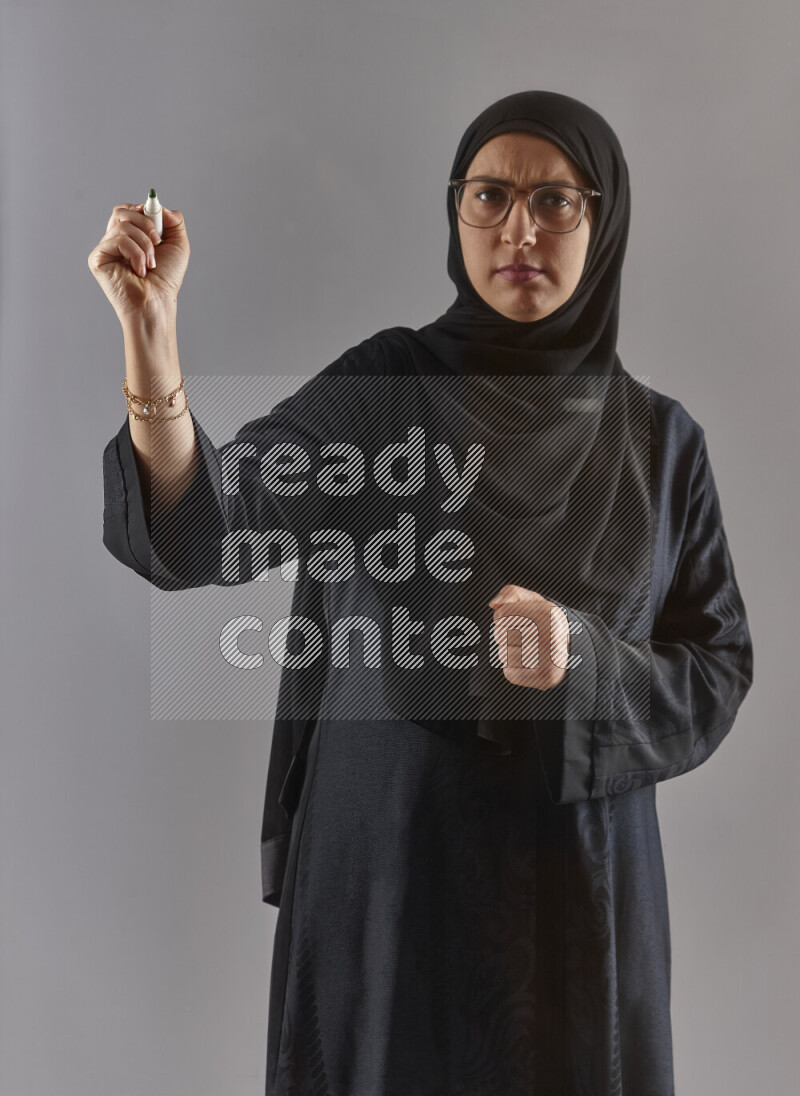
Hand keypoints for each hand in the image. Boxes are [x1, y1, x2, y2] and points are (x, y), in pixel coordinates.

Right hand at [88, 203, 189, 322]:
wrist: (157, 302)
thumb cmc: (166, 279)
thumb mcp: (179, 245)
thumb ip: (173, 220)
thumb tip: (157, 204)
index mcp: (131, 236)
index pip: (130, 210)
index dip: (144, 213)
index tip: (158, 230)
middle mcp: (115, 241)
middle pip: (122, 211)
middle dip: (146, 224)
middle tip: (157, 243)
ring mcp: (105, 249)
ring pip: (122, 225)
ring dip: (144, 244)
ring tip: (149, 264)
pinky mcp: (97, 258)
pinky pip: (117, 239)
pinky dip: (135, 253)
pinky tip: (138, 271)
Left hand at [488, 584, 569, 689]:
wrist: (570, 649)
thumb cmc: (544, 621)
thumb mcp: (532, 600)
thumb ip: (511, 593)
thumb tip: (494, 605)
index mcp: (548, 613)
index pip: (501, 614)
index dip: (503, 618)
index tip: (518, 620)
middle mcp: (550, 635)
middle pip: (500, 634)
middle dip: (505, 635)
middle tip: (524, 636)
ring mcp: (549, 659)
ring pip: (503, 654)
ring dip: (509, 652)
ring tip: (527, 649)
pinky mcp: (544, 678)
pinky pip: (509, 673)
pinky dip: (513, 669)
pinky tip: (529, 664)